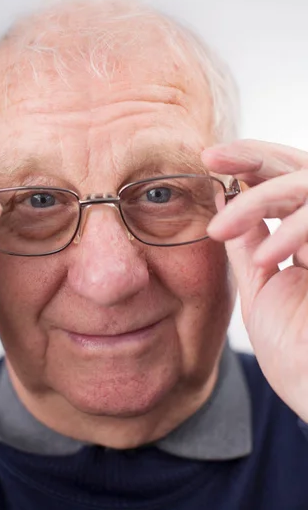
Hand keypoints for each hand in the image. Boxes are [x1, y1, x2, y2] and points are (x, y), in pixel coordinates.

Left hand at [202, 139, 307, 421]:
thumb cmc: (297, 353)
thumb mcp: (262, 286)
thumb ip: (249, 243)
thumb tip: (225, 198)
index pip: (285, 181)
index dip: (253, 164)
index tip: (211, 160)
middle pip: (302, 169)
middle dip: (256, 156)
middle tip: (212, 155)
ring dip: (265, 198)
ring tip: (221, 229)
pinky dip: (295, 232)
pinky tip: (268, 256)